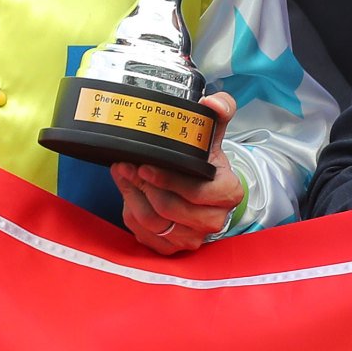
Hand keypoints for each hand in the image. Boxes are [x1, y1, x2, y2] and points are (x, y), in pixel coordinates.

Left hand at [111, 92, 243, 255]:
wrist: (202, 190)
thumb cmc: (205, 164)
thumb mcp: (212, 136)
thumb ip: (218, 113)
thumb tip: (212, 102)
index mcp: (228, 193)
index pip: (197, 193)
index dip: (169, 181)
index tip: (146, 165)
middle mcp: (213, 220)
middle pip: (170, 209)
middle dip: (143, 187)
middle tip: (128, 167)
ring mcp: (193, 237)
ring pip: (154, 223)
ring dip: (133, 197)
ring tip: (124, 175)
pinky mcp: (173, 248)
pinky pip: (145, 236)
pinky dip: (132, 214)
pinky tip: (129, 195)